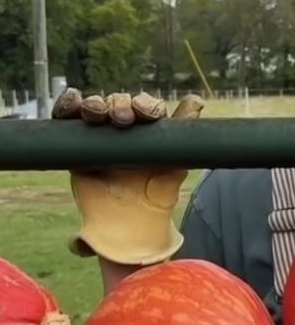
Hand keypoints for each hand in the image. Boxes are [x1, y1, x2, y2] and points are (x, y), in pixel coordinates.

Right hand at [51, 88, 204, 264]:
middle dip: (120, 104)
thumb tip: (197, 100)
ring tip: (96, 113)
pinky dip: (68, 105)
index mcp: (150, 130)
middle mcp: (125, 128)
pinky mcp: (77, 143)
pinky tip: (73, 102)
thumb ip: (183, 138)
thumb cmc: (156, 196)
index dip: (146, 105)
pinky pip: (69, 118)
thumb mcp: (174, 166)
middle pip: (119, 103)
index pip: (146, 107)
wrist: (128, 225)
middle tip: (122, 119)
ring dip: (95, 103)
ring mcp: (100, 134)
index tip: (147, 114)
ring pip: (95, 107)